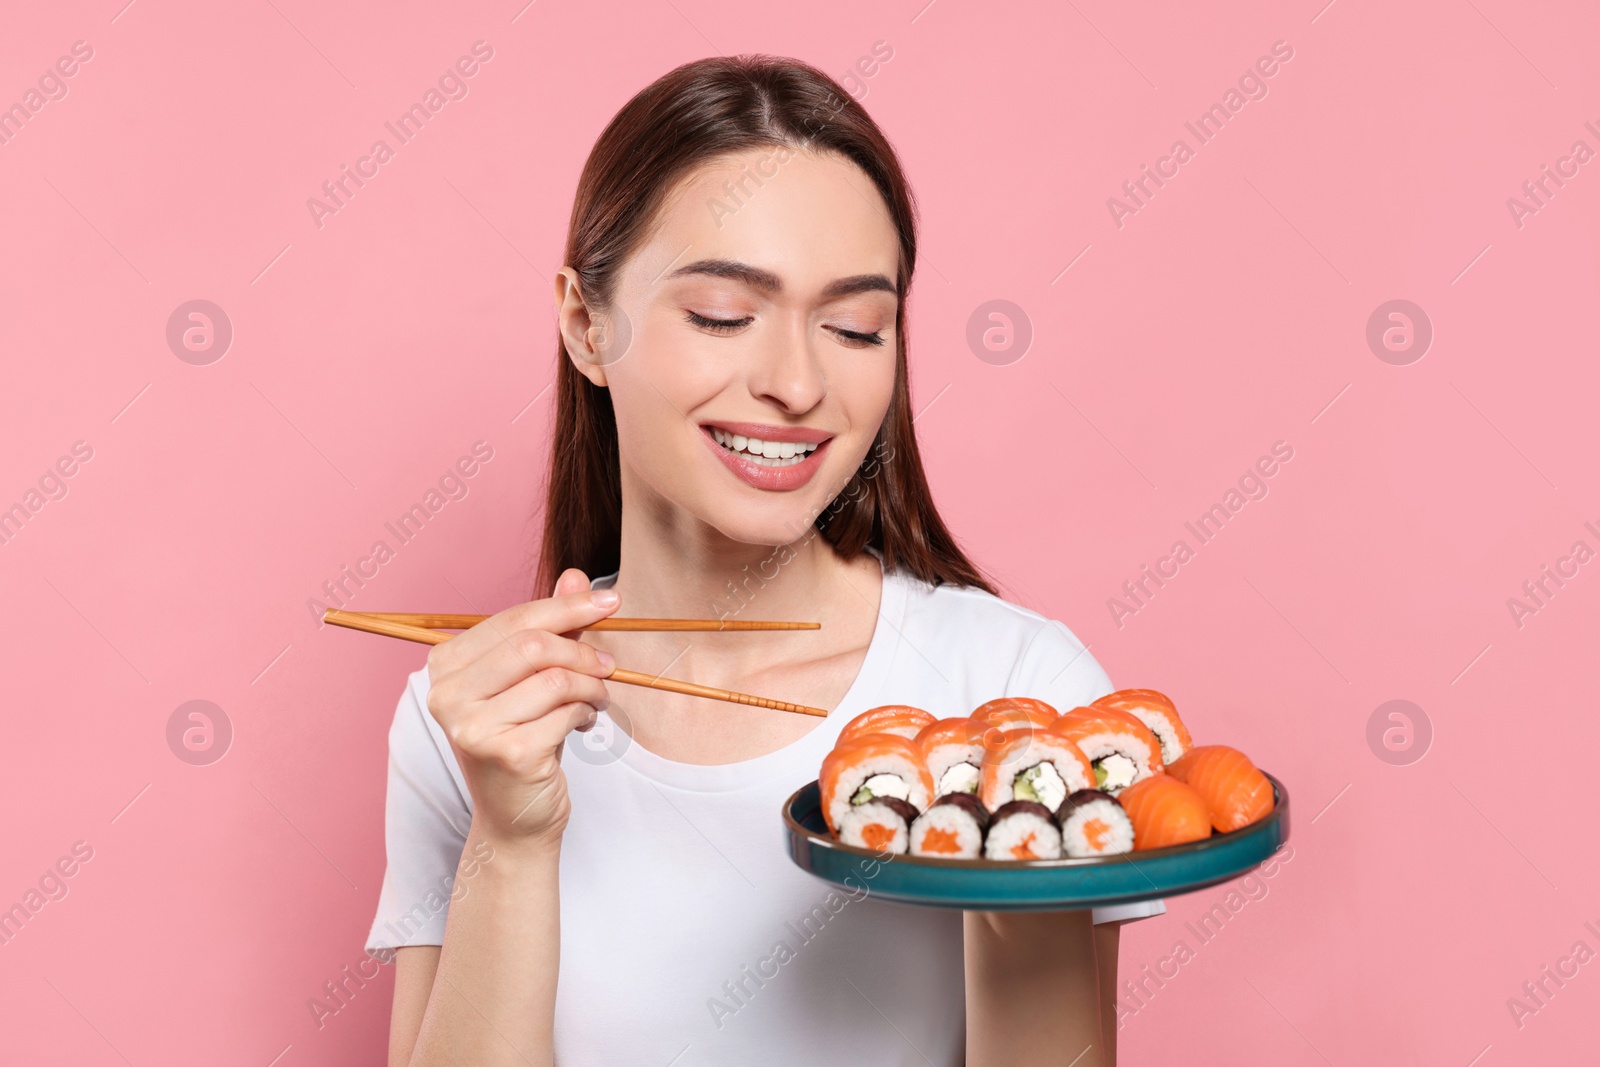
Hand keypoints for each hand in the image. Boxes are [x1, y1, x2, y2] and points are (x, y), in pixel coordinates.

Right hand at [424, 568, 618, 850]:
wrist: (515, 818)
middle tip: (609, 667)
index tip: (611, 601)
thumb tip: (578, 576)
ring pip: (554, 680)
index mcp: (446, 666)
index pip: (513, 620)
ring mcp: (472, 727)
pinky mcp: (506, 754)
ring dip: (591, 687)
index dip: (568, 607)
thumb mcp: (534, 679)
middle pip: (531, 645)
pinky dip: (586, 714)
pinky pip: (565, 714)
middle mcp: (447, 695)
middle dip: (583, 651)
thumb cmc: (523, 740)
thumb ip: (552, 627)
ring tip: (597, 701)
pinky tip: (582, 726)